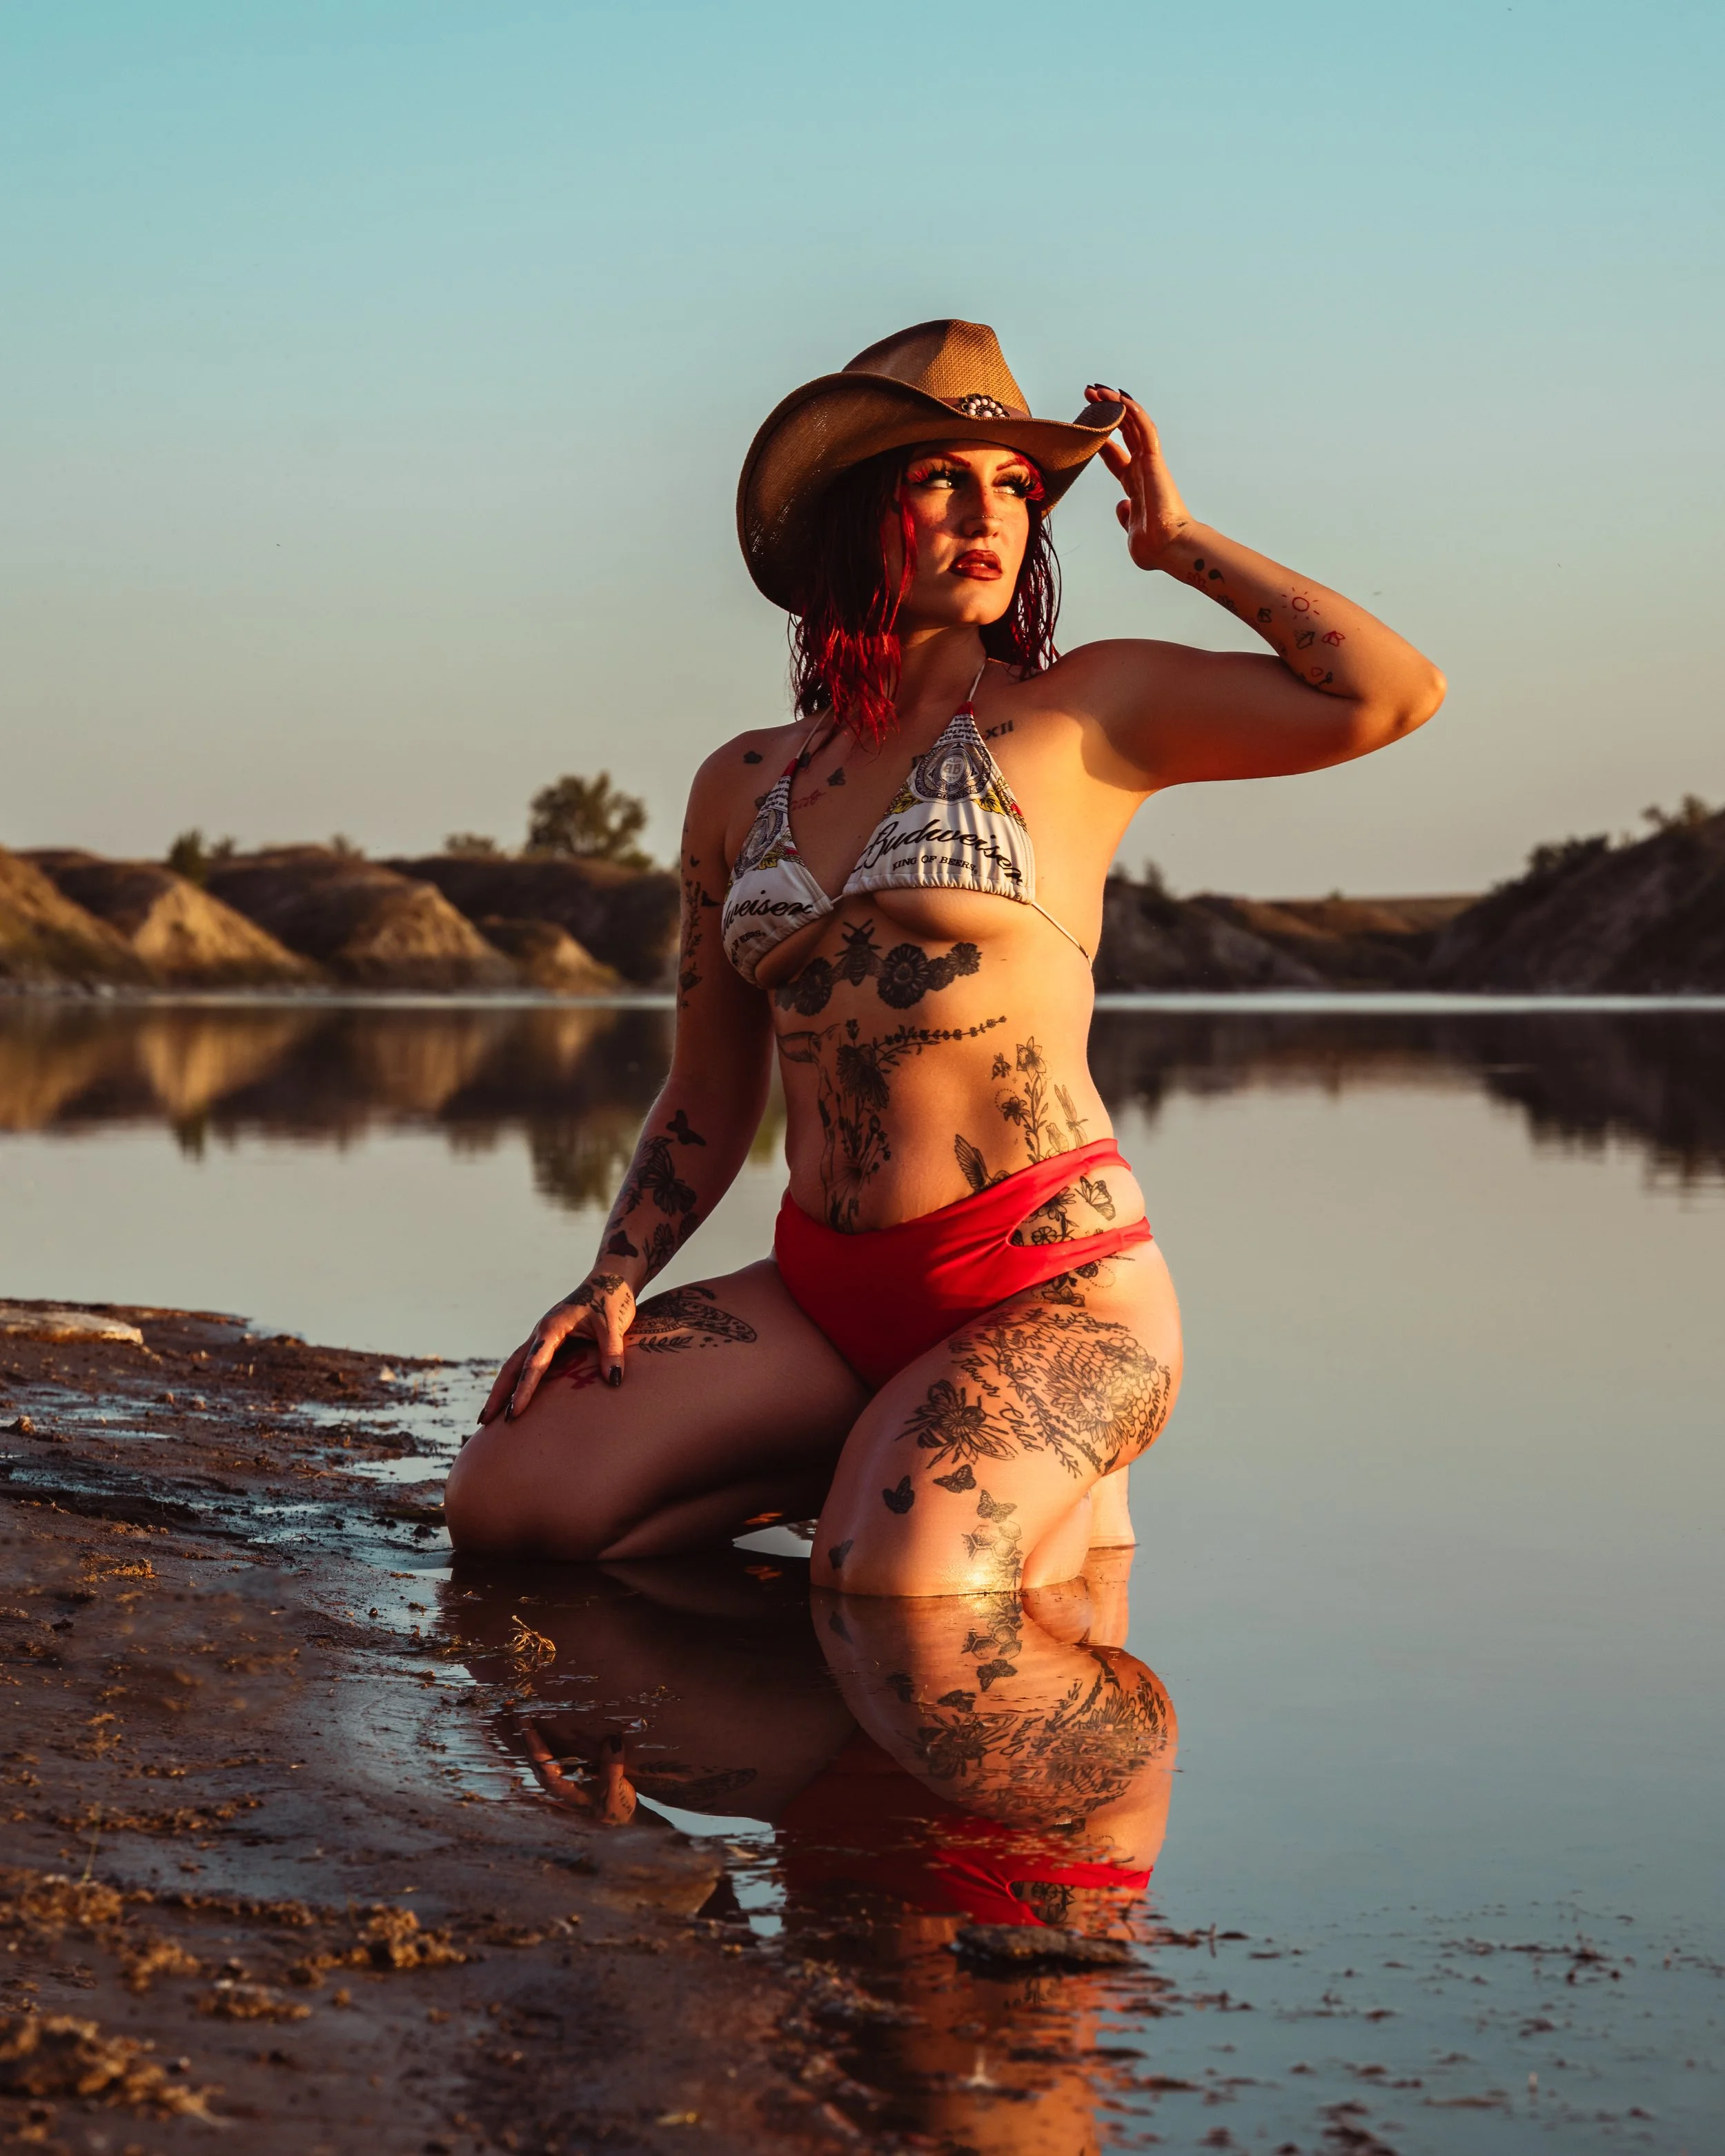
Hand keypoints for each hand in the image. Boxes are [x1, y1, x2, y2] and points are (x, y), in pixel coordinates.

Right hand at [477, 1271, 637, 1425]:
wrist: (610, 1280)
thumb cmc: (611, 1300)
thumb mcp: (614, 1325)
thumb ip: (612, 1352)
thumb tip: (615, 1381)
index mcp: (551, 1328)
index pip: (533, 1365)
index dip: (523, 1391)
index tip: (513, 1413)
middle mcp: (541, 1333)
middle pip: (512, 1367)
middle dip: (497, 1394)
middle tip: (483, 1422)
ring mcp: (543, 1337)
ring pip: (515, 1365)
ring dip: (502, 1389)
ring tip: (488, 1417)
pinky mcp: (550, 1341)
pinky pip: (528, 1364)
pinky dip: (518, 1382)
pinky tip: (515, 1398)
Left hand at [1088, 385, 1193, 569]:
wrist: (1170, 549)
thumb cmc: (1155, 547)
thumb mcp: (1131, 531)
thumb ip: (1126, 516)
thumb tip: (1121, 506)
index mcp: (1135, 485)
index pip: (1115, 454)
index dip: (1101, 438)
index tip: (1086, 425)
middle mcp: (1143, 469)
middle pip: (1123, 432)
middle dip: (1106, 412)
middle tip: (1088, 395)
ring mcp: (1150, 463)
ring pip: (1133, 424)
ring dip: (1116, 405)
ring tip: (1097, 389)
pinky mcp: (1155, 461)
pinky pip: (1145, 430)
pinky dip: (1134, 412)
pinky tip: (1120, 397)